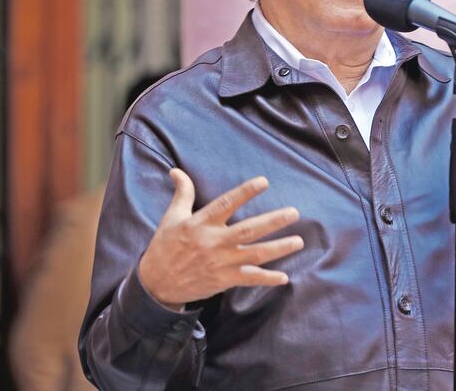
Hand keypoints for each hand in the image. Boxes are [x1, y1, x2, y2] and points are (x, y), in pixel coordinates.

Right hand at [138, 168, 303, 309]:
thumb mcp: (172, 217)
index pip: (226, 204)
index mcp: (201, 224)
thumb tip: (176, 170)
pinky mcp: (223, 280)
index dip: (245, 193)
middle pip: (248, 230)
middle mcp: (213, 242)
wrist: (156, 284)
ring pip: (255, 254)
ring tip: (299, 241)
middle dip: (273, 221)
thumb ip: (182, 193)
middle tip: (294, 213)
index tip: (264, 182)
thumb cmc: (165, 246)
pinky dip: (267, 279)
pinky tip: (284, 277)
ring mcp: (221, 263)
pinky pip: (249, 279)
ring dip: (278, 248)